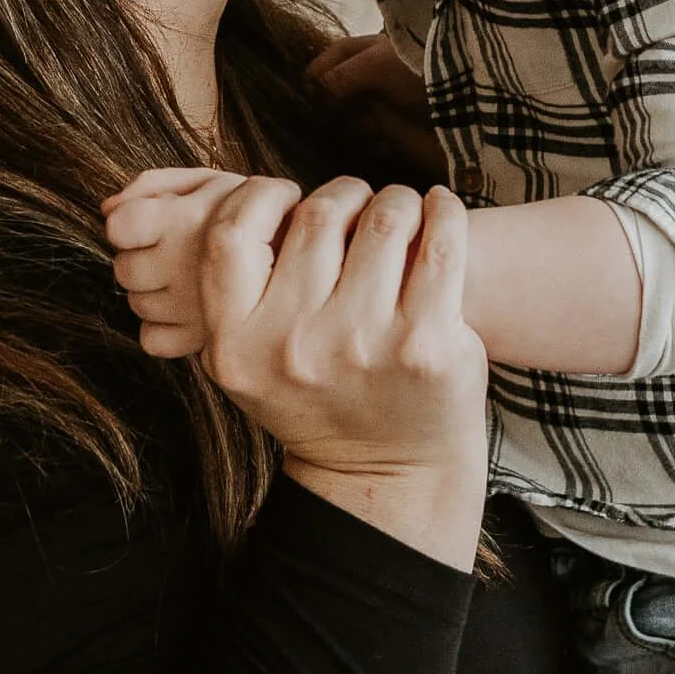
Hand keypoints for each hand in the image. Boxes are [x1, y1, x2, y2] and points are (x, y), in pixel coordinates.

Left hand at [103, 166, 259, 357]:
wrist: (316, 258)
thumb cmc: (258, 212)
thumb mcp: (210, 179)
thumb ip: (152, 183)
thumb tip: (105, 208)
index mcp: (184, 221)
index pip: (118, 227)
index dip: (130, 221)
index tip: (158, 221)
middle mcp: (181, 266)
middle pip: (123, 268)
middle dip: (141, 256)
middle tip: (178, 249)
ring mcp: (189, 307)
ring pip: (136, 304)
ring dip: (153, 291)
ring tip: (190, 277)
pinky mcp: (200, 341)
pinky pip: (152, 340)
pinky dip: (162, 327)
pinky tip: (187, 309)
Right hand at [196, 174, 488, 570]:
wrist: (388, 478)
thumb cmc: (319, 400)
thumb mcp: (249, 363)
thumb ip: (242, 292)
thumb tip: (262, 197)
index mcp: (237, 347)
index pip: (231, 235)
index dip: (260, 197)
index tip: (286, 195)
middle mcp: (295, 346)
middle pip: (317, 216)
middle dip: (343, 195)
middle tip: (358, 208)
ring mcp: (363, 344)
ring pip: (383, 218)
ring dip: (396, 201)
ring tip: (400, 212)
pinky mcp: (426, 345)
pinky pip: (441, 244)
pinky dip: (443, 211)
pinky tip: (439, 211)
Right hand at [307, 35, 447, 186]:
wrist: (472, 105)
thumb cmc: (423, 72)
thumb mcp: (375, 64)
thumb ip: (339, 77)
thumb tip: (314, 91)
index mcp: (375, 51)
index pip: (337, 55)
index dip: (319, 69)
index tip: (306, 88)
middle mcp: (381, 78)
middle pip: (341, 92)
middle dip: (336, 105)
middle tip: (335, 113)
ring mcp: (391, 106)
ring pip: (355, 120)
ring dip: (357, 127)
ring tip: (374, 126)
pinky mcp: (401, 134)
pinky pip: (374, 143)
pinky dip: (375, 144)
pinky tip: (387, 142)